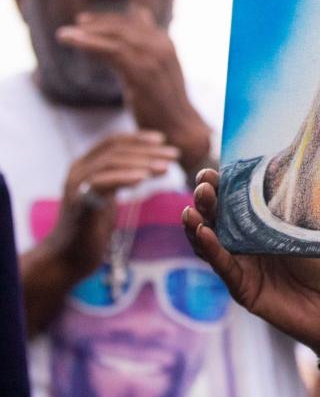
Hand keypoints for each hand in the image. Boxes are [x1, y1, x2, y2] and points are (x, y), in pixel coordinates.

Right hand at [48, 130, 178, 277]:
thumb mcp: (108, 197)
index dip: (137, 138)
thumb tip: (146, 167)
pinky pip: (101, 183)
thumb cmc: (92, 229)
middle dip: (147, 151)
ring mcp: (76, 186)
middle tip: (174, 154)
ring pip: (110, 163)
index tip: (163, 140)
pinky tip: (144, 178)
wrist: (67, 258)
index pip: (113, 142)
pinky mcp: (78, 204)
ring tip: (166, 167)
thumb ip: (120, 180)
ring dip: (142, 163)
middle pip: (116, 151)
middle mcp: (78, 171)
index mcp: (85, 166)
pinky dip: (123, 177)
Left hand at [56, 6, 211, 170]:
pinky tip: (72, 43)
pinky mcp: (142, 72)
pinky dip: (89, 44)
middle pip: (122, 26)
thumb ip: (146, 54)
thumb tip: (135, 44)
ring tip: (63, 35)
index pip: (134, 21)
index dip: (109, 19)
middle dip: (95, 24)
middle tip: (72, 27)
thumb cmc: (166, 104)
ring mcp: (153, 58)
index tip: (86, 21)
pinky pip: (111, 51)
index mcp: (165, 43)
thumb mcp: (158, 72)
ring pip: (115, 36)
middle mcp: (161, 45)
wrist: (180, 129)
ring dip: (87, 33)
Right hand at [182, 169, 319, 369]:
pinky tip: (203, 233)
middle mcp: (246, 245)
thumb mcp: (306, 230)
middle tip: (203, 186)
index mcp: (261, 226)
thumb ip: (283, 209)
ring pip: (210, 243)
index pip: (233, 202)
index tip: (213, 172)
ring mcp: (242, 266)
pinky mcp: (244, 289)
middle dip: (206, 200)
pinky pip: (223, 267)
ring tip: (194, 208)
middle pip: (216, 219)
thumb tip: (270, 173)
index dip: (221, 187)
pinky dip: (211, 249)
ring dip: (199, 224)